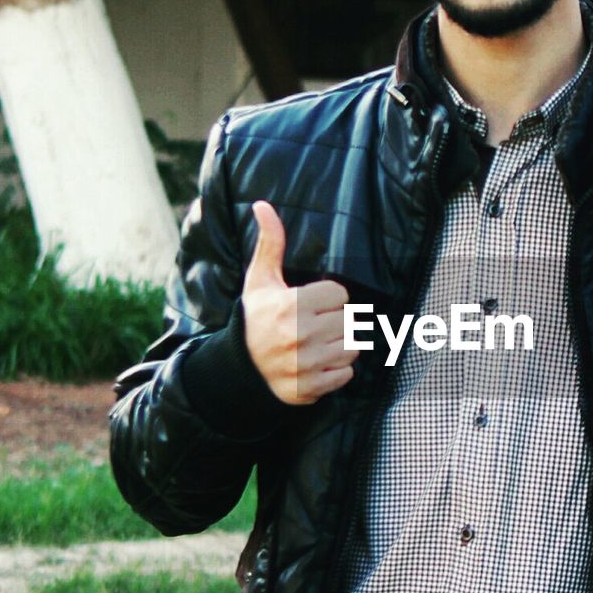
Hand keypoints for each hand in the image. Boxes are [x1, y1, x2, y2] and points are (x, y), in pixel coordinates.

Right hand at [242, 201, 356, 404]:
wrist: (238, 367)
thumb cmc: (255, 317)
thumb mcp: (260, 279)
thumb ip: (270, 243)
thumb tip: (262, 205)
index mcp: (292, 305)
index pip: (341, 294)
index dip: (330, 297)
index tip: (312, 303)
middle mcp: (301, 335)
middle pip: (351, 321)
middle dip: (337, 321)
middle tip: (316, 324)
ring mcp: (307, 363)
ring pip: (353, 348)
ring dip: (341, 345)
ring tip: (319, 342)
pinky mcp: (310, 387)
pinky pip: (346, 375)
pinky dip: (337, 371)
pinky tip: (318, 363)